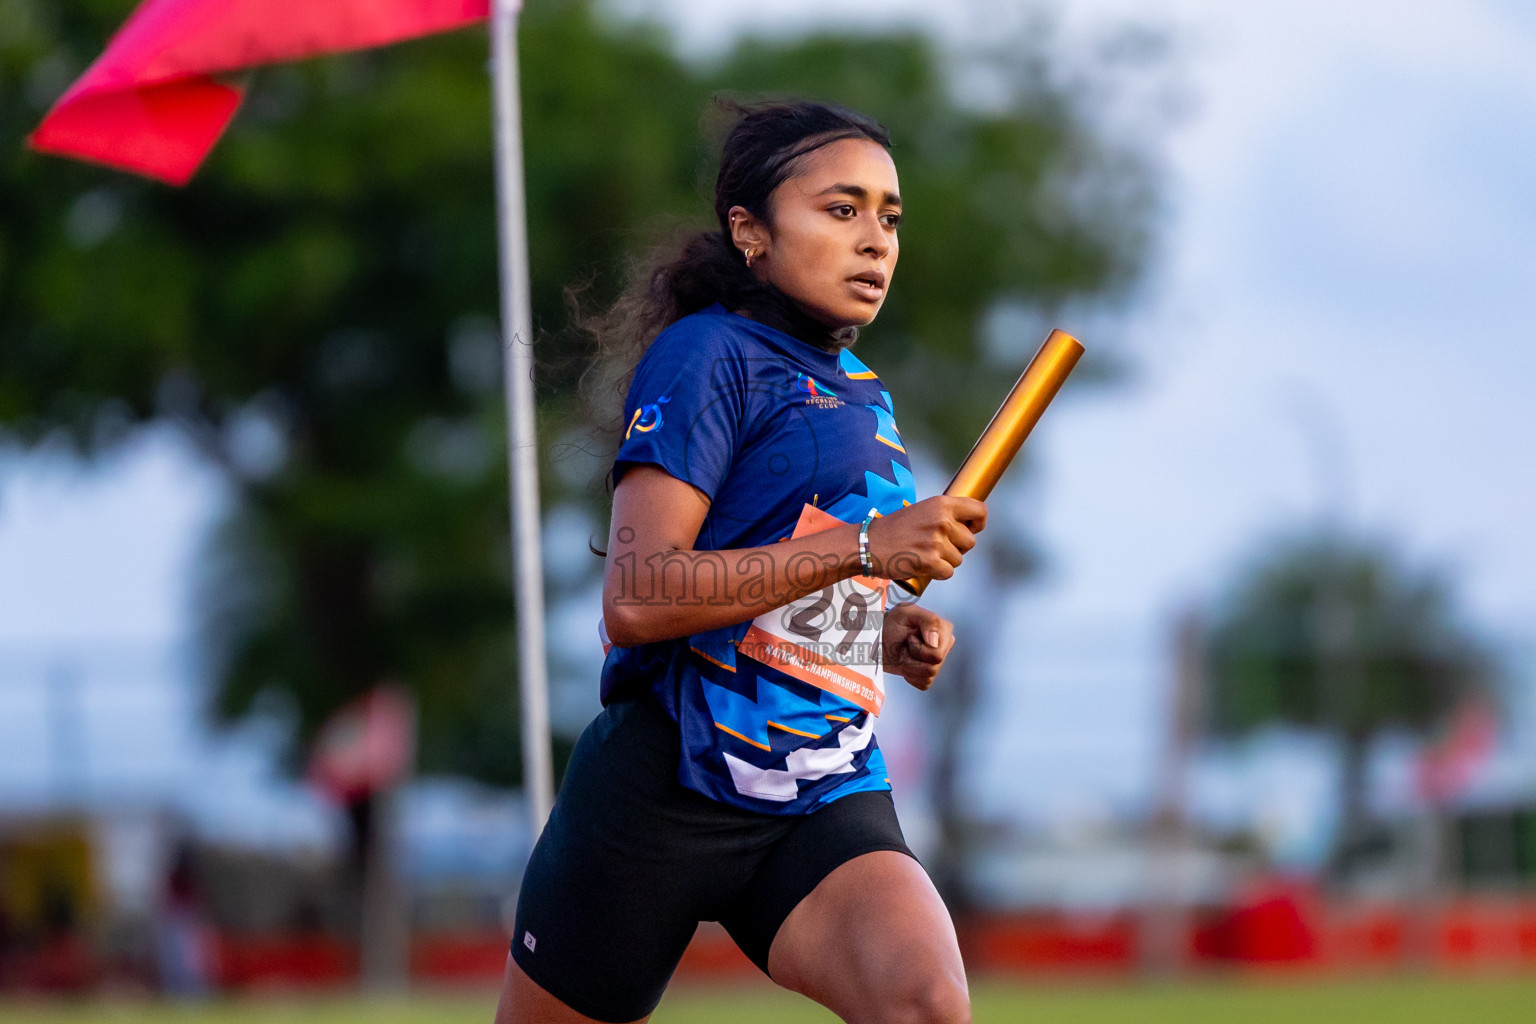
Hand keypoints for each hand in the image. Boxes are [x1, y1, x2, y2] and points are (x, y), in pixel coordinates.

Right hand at [866, 495, 985, 581]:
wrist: (868, 544)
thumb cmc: (893, 529)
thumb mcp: (922, 510)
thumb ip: (945, 515)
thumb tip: (969, 525)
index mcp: (941, 504)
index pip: (980, 511)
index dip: (978, 523)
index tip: (970, 529)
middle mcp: (942, 521)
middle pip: (970, 541)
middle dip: (957, 547)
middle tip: (935, 546)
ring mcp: (937, 542)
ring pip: (959, 559)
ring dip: (945, 561)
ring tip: (924, 554)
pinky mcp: (931, 562)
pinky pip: (948, 572)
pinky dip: (937, 573)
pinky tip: (922, 565)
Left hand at [882, 601, 954, 690]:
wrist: (878, 639)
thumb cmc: (892, 623)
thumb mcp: (906, 611)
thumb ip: (927, 620)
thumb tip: (935, 642)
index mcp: (943, 629)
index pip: (938, 651)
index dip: (919, 647)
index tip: (909, 636)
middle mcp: (944, 646)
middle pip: (935, 663)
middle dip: (913, 656)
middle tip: (905, 646)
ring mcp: (938, 662)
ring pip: (929, 674)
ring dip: (909, 665)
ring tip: (903, 654)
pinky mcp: (928, 676)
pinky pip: (924, 684)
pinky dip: (909, 675)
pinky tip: (905, 663)